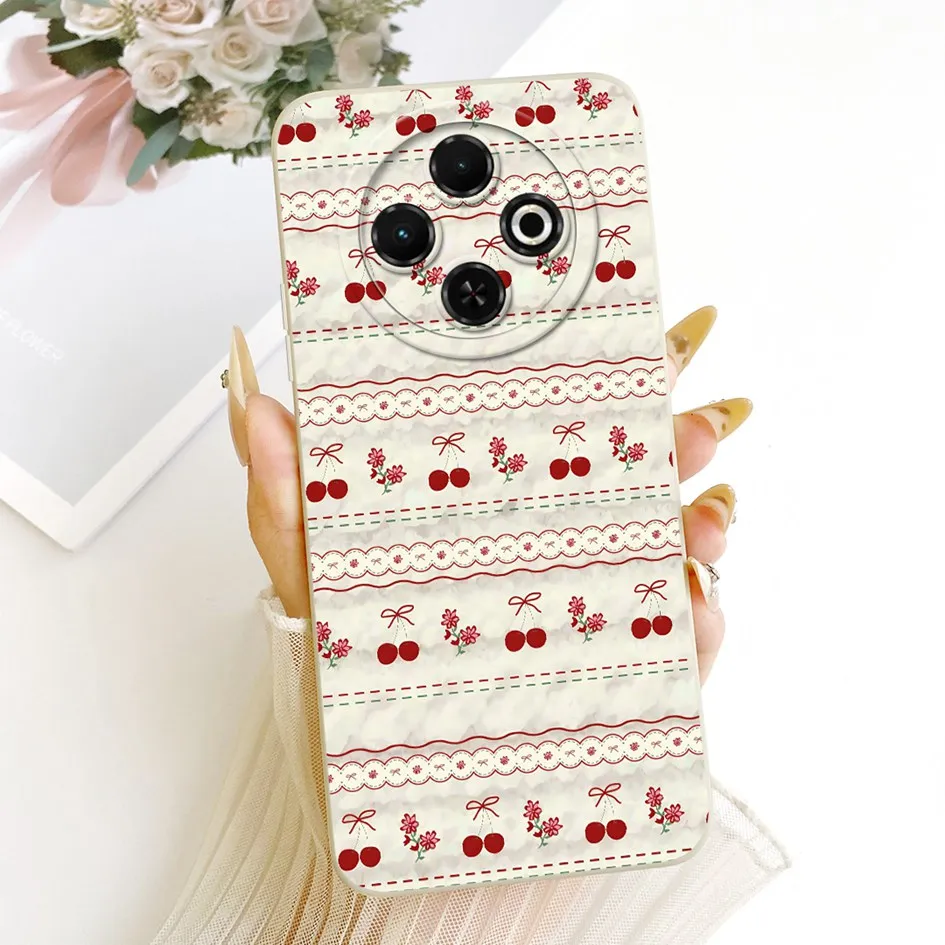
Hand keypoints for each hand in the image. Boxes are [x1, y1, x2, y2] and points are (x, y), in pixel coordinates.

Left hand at [227, 306, 750, 678]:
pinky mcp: (615, 674)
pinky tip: (695, 614)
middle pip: (631, 477)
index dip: (601, 380)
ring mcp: (588, 606)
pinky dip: (697, 628)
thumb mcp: (310, 570)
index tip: (638, 344)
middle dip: (676, 439)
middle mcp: (547, 544)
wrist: (371, 772)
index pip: (553, 427)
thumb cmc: (345, 656)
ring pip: (666, 551)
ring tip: (705, 518)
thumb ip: (284, 494)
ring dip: (700, 525)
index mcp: (486, 503)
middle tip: (696, 420)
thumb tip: (256, 405)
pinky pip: (673, 648)